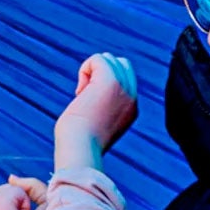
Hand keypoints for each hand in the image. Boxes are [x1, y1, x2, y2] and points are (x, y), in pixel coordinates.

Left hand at [54, 53, 137, 170]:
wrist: (80, 150)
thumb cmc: (78, 144)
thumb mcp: (95, 125)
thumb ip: (101, 107)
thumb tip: (88, 90)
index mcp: (131, 109)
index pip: (125, 78)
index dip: (104, 82)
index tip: (91, 104)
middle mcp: (132, 97)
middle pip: (121, 63)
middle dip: (99, 73)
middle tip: (86, 97)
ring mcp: (123, 88)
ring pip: (108, 59)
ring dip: (90, 72)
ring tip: (83, 95)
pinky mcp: (110, 81)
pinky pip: (97, 59)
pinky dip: (84, 70)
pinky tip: (80, 92)